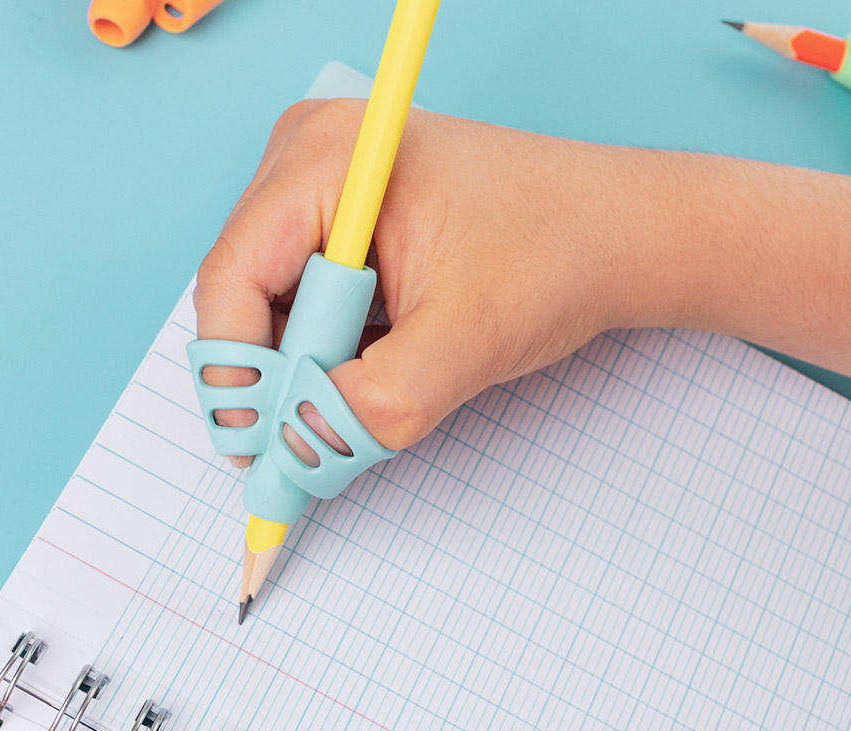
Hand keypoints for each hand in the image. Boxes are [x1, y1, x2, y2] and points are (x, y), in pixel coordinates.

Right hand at [196, 99, 671, 459]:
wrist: (619, 234)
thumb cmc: (557, 254)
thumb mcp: (464, 344)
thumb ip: (371, 407)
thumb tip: (295, 454)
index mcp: (327, 159)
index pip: (231, 279)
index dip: (235, 373)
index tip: (254, 450)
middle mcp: (308, 155)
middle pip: (240, 291)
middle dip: (275, 373)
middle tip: (312, 440)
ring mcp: (320, 181)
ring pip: (266, 303)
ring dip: (306, 362)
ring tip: (378, 379)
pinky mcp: (338, 214)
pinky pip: (297, 297)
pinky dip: (326, 346)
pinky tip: (381, 356)